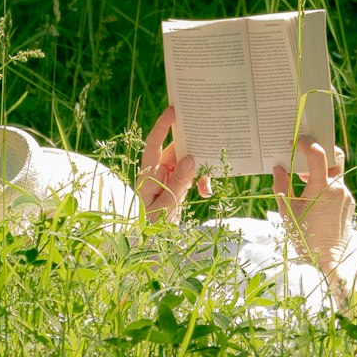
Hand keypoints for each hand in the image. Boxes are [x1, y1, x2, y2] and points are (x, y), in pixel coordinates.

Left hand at [135, 107, 209, 223]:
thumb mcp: (167, 206)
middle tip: (208, 150)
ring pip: (187, 164)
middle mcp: (157, 172)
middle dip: (193, 154)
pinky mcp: (177, 186)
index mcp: (148, 174)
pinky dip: (201, 182)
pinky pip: (191, 176)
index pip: (153, 145)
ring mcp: (167, 178)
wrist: (152, 245)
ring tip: (207, 187)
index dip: (162, 126)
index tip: (173, 110)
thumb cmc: (153, 227)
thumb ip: (178, 183)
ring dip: (200, 172)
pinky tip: (207, 193)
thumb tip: (190, 159)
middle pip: (176, 152)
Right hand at [273, 137, 353, 275]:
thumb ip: (281, 185)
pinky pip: (338, 187)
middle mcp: (338, 188)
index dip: (307, 143)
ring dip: (320, 171)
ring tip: (303, 180)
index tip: (296, 142)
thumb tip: (278, 168)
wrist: (327, 260)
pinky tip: (313, 196)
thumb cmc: (304, 237)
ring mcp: (346, 196)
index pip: (318, 154)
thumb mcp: (287, 211)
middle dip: (321, 152)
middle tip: (304, 157)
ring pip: (336, 172)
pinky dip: (326, 185)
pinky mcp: (349, 204)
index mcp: (321, 188)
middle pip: (335, 156)